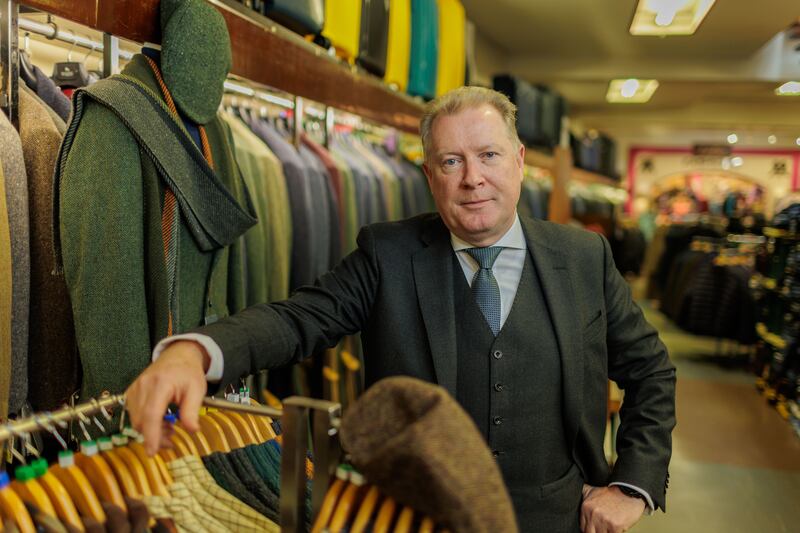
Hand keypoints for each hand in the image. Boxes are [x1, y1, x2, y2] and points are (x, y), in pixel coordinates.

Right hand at [125, 340, 209, 454]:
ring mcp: (134, 389)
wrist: (177, 356)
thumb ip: (192, 411)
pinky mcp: (130, 392)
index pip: (151, 414)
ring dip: (151, 430)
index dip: (151, 435)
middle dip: (155, 436)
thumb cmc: (188, 373)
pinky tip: (159, 421)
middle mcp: (143, 386)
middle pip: (142, 421)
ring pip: (136, 420)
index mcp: (161, 384)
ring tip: (169, 428)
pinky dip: (146, 423)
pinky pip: (134, 414)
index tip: (152, 452)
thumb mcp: (197, 390)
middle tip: (172, 440)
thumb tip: (192, 431)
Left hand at [580, 484, 645, 532]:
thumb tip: (572, 493)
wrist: (628, 491)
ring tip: (609, 525)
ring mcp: (604, 521)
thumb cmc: (611, 493)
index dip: (589, 529)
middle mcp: (593, 514)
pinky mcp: (615, 526)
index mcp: (586, 508)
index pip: (583, 527)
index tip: (594, 527)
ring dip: (606, 532)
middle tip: (602, 527)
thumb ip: (582, 494)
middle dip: (596, 532)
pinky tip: (616, 527)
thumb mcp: (592, 490)